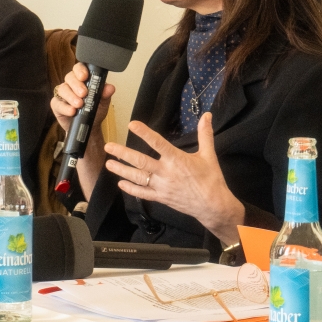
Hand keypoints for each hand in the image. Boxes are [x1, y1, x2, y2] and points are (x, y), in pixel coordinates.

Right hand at [51, 62, 113, 134]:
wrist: (90, 126)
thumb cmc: (95, 110)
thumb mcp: (103, 102)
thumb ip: (105, 94)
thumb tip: (110, 88)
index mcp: (83, 79)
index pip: (79, 68)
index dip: (80, 70)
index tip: (84, 76)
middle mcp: (71, 84)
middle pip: (70, 77)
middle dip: (76, 85)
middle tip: (84, 93)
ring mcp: (63, 94)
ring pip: (63, 89)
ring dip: (71, 97)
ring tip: (79, 105)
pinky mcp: (57, 105)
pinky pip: (57, 103)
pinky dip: (65, 107)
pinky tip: (72, 111)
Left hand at [105, 113, 244, 246]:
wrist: (213, 206)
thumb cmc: (211, 179)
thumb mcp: (209, 155)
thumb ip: (205, 134)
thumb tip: (207, 115)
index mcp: (177, 160)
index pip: (158, 143)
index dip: (144, 133)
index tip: (132, 124)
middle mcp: (166, 173)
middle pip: (141, 162)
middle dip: (123, 154)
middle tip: (109, 146)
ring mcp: (161, 187)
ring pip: (138, 178)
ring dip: (122, 170)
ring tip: (108, 164)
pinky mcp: (161, 198)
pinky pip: (142, 193)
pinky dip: (131, 189)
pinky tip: (121, 184)